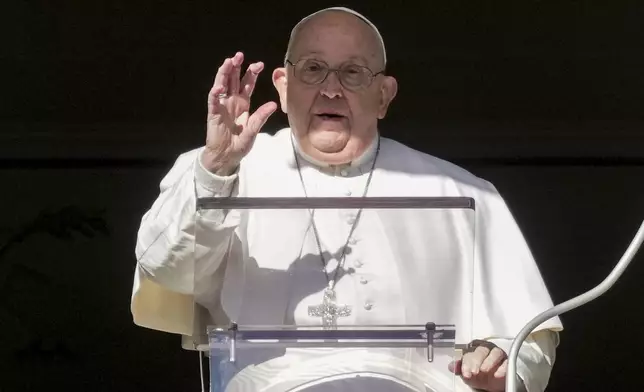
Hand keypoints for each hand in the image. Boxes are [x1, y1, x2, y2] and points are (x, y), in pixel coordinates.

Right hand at [202, 51, 277, 174]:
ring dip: (224, 73)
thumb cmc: (240, 144)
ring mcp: (222, 106)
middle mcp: (232, 101)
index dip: (252, 73)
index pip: (247, 84)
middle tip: (240, 55)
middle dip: (236, 67)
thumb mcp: (253, 130)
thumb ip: (261, 117)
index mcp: (243, 103)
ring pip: (222, 85)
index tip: (259, 64)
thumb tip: (273, 104)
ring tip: (228, 62)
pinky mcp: (214, 114)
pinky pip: (213, 101)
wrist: (227, 156)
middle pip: (233, 80)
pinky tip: (219, 87)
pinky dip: (215, 93)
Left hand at [448, 340, 508, 391]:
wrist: (491, 382)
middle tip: (473, 372)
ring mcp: (498, 354)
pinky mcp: (508, 361)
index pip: (469, 352)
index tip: (465, 373)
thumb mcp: (467, 372)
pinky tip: (497, 375)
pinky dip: (503, 368)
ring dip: (489, 361)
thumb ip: (459, 368)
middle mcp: (486, 348)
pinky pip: (507, 362)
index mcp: (473, 348)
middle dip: (476, 361)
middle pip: (481, 350)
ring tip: (484, 371)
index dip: (466, 362)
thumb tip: (451, 366)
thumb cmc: (477, 373)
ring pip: (495, 353)